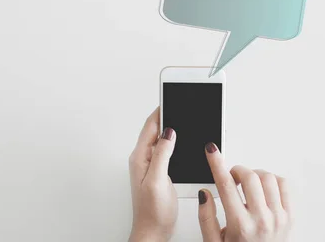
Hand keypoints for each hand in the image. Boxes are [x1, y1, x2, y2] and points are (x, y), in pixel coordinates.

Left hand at [128, 107, 177, 241]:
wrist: (153, 232)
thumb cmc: (153, 213)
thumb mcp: (158, 180)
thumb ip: (162, 154)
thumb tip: (168, 132)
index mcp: (140, 158)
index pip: (150, 126)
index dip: (161, 110)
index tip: (170, 97)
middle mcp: (144, 159)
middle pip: (156, 130)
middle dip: (168, 115)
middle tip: (179, 103)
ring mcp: (151, 166)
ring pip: (162, 139)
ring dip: (172, 128)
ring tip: (183, 117)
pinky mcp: (159, 172)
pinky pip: (166, 151)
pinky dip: (175, 143)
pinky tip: (184, 142)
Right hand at [198, 143, 293, 241]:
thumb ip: (207, 218)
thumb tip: (205, 194)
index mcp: (240, 226)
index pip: (225, 185)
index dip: (216, 164)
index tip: (212, 151)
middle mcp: (261, 220)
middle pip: (249, 177)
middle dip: (237, 170)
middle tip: (232, 176)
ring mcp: (279, 217)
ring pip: (267, 177)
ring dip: (254, 175)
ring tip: (248, 185)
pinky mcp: (290, 216)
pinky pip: (284, 185)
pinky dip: (272, 180)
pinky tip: (264, 189)